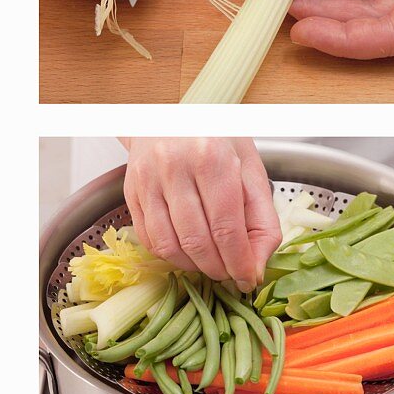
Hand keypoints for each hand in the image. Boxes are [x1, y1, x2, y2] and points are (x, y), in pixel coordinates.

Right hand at [122, 138, 280, 291]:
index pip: (226, 228)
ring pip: (169, 246)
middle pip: (197, 241)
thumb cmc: (214, 139)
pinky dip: (170, 256)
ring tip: (210, 264)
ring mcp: (147, 179)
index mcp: (211, 157)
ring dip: (194, 267)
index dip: (239, 263)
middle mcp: (174, 167)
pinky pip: (149, 239)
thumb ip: (263, 219)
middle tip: (231, 274)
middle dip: (218, 269)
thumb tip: (257, 266)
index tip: (248, 279)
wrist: (170, 115)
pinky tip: (186, 252)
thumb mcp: (250, 169)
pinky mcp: (131, 190)